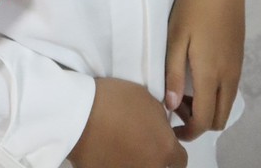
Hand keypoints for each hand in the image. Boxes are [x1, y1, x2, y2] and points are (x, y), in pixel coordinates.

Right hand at [68, 77, 186, 167]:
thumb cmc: (116, 101)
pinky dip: (115, 163)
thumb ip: (160, 119)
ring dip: (135, 161)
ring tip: (121, 147)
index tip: (161, 142)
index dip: (172, 151)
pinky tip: (106, 152)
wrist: (80, 113)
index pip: (180, 160)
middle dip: (154, 158)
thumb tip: (162, 128)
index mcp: (165, 149)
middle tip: (139, 143)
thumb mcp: (147, 99)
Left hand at [163, 0, 247, 141]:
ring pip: (226, 103)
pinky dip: (216, 93)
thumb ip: (174, 74)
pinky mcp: (240, 56)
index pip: (205, 121)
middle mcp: (230, 76)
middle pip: (220, 118)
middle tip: (177, 105)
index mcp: (212, 74)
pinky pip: (230, 88)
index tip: (169, 125)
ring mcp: (237, 67)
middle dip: (199, 122)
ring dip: (208, 107)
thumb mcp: (176, 37)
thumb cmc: (193, 6)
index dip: (188, 131)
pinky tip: (199, 73)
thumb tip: (172, 106)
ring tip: (185, 88)